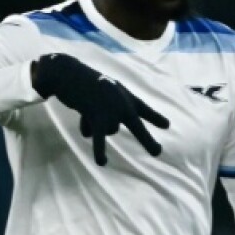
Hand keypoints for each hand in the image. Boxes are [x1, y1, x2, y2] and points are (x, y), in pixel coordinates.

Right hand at [31, 53, 169, 165]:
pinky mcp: (96, 116)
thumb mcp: (101, 93)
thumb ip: (102, 113)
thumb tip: (91, 135)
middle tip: (158, 152)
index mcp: (126, 95)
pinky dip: (100, 150)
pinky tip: (102, 162)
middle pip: (137, 127)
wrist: (67, 73)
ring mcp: (111, 110)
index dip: (155, 117)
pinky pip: (99, 138)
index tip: (166, 125)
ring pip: (108, 131)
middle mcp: (122, 103)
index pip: (144, 108)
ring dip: (95, 125)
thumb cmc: (84, 83)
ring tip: (85, 109)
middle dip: (147, 141)